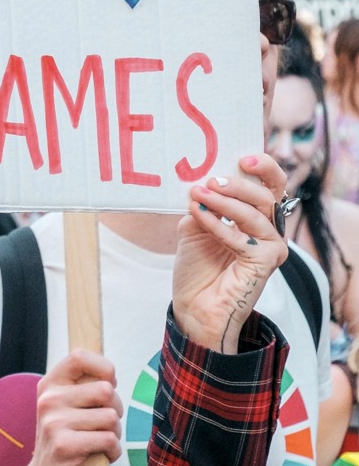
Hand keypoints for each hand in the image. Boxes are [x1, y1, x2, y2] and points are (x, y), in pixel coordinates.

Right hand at [18, 350, 121, 465]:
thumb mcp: (64, 408)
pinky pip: (108, 440)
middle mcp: (49, 400)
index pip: (79, 357)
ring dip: (114, 434)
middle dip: (116, 409)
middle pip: (105, 390)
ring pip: (110, 418)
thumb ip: (83, 389)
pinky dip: (112, 451)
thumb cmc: (64, 442)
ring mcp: (54, 422)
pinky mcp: (65, 445)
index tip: (108, 384)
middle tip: (105, 424)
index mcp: (49, 385)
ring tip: (99, 442)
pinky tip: (100, 456)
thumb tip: (110, 376)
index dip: (103, 368)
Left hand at [172, 153, 287, 353]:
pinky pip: (244, 237)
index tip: (243, 157)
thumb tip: (199, 184)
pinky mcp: (267, 262)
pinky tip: (199, 218)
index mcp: (255, 216)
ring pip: (255, 213)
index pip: (270, 185)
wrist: (193, 307)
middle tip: (211, 180)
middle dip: (238, 184)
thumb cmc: (197, 270)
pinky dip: (219, 226)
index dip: (263, 167)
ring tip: (198, 195)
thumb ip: (201, 206)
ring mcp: (271, 246)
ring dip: (224, 202)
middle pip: (267, 194)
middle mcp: (268, 229)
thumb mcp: (193, 228)